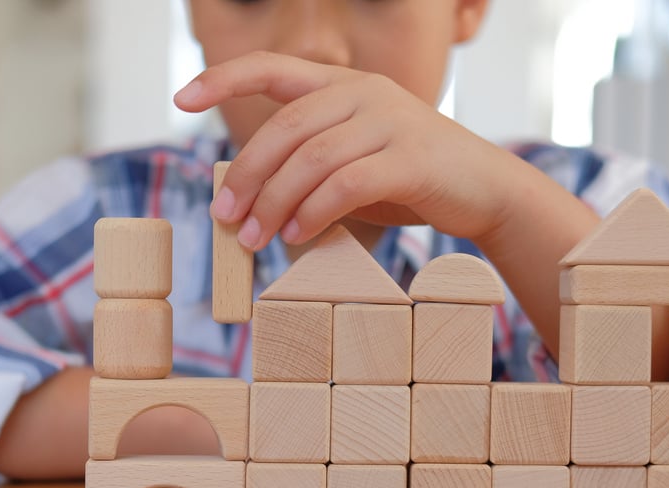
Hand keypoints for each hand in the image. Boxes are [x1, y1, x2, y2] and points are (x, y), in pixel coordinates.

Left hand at [174, 51, 515, 251]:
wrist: (486, 190)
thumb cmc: (412, 180)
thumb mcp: (356, 159)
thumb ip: (311, 164)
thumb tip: (249, 199)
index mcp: (346, 85)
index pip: (274, 68)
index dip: (224, 79)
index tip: (182, 99)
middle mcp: (365, 93)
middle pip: (286, 126)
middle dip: (247, 173)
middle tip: (225, 216)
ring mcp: (390, 122)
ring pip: (311, 159)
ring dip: (274, 203)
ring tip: (255, 239)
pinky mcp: (410, 159)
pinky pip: (345, 185)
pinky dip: (314, 212)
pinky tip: (297, 234)